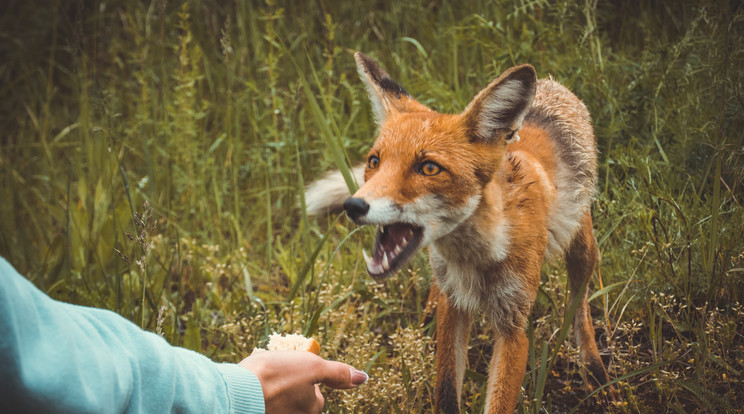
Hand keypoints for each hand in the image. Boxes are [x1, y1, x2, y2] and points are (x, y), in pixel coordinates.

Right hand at [239, 351, 367, 413]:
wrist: (237, 390)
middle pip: (298, 401)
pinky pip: (265, 404)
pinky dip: (259, 396)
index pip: (316, 397)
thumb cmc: (276, 376)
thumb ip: (337, 372)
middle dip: (289, 387)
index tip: (292, 371)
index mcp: (311, 409)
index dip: (305, 380)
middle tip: (276, 374)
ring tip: (262, 380)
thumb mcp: (312, 366)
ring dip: (273, 391)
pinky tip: (252, 387)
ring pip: (280, 402)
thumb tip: (363, 377)